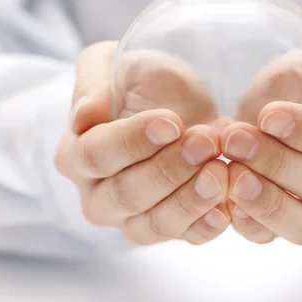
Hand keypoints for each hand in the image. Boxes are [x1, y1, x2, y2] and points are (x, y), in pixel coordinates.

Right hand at [55, 42, 230, 244]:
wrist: (176, 105)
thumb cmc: (137, 83)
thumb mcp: (110, 64)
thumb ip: (91, 83)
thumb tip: (83, 116)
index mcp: (75, 155)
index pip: (96, 155)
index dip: (132, 141)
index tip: (171, 122)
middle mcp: (98, 196)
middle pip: (127, 194)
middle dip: (169, 169)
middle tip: (205, 142)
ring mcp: (132, 219)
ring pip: (155, 223)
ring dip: (189, 200)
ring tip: (220, 172)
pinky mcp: (169, 228)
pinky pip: (184, 237)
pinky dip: (205, 226)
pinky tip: (225, 209)